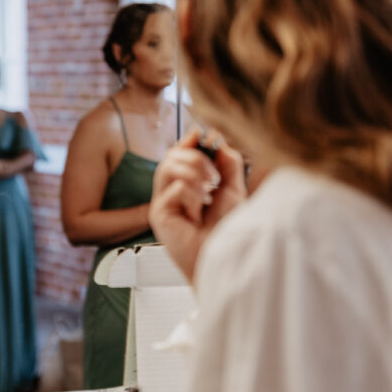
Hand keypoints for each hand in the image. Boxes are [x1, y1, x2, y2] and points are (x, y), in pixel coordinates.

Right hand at [150, 128, 246, 280]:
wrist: (225, 256)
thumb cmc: (227, 230)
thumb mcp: (233, 189)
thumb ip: (227, 163)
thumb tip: (215, 139)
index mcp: (186, 184)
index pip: (179, 154)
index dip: (188, 141)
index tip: (202, 134)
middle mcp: (170, 192)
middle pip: (171, 156)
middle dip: (196, 158)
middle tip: (214, 177)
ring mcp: (162, 202)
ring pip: (168, 166)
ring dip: (195, 173)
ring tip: (209, 193)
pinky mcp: (158, 213)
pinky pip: (174, 188)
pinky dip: (192, 197)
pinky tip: (197, 215)